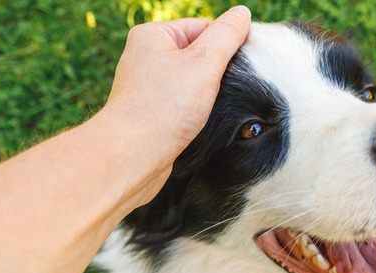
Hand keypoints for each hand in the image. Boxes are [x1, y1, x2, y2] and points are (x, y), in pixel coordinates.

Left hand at [100, 6, 250, 203]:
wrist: (132, 155)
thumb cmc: (164, 106)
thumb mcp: (204, 62)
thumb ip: (227, 35)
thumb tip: (242, 14)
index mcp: (152, 35)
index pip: (204, 27)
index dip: (227, 46)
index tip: (242, 67)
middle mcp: (145, 57)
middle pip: (198, 55)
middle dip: (217, 72)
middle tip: (227, 90)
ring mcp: (146, 86)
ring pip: (192, 82)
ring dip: (207, 94)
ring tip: (210, 108)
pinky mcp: (150, 112)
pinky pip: (182, 104)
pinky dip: (195, 111)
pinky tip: (200, 122)